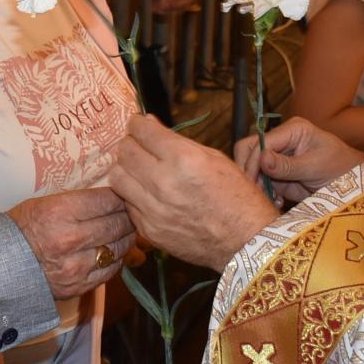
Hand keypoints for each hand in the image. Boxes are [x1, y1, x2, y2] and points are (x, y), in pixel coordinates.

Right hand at [8, 185, 134, 299]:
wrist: (1, 265)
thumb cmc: (22, 228)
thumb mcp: (46, 203)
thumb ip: (80, 201)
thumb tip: (114, 197)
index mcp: (60, 212)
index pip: (107, 201)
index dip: (121, 197)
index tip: (125, 195)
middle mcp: (70, 239)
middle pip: (117, 225)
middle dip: (129, 217)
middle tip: (132, 212)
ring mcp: (76, 266)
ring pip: (118, 249)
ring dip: (125, 239)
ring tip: (125, 231)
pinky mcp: (78, 286)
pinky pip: (110, 271)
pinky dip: (115, 260)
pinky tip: (112, 251)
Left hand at [110, 115, 281, 271]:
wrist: (245, 240)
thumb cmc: (236, 195)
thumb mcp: (213, 158)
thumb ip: (177, 140)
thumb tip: (148, 123)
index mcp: (183, 159)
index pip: (141, 131)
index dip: (137, 124)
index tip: (138, 125)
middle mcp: (164, 183)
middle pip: (124, 152)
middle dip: (130, 144)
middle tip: (138, 146)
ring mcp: (153, 209)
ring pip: (117, 178)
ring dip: (125, 169)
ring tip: (139, 170)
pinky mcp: (149, 230)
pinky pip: (128, 204)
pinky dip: (134, 196)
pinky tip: (149, 195)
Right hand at [234, 116, 363, 201]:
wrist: (355, 187)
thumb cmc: (341, 169)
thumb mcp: (316, 166)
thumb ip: (287, 164)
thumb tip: (262, 158)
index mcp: (291, 130)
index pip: (260, 142)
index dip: (254, 162)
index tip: (253, 183)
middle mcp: (281, 141)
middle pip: (249, 151)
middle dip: (250, 172)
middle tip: (255, 192)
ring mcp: (278, 158)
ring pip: (252, 168)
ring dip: (256, 185)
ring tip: (270, 199)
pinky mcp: (278, 175)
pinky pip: (261, 182)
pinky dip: (264, 193)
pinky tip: (277, 201)